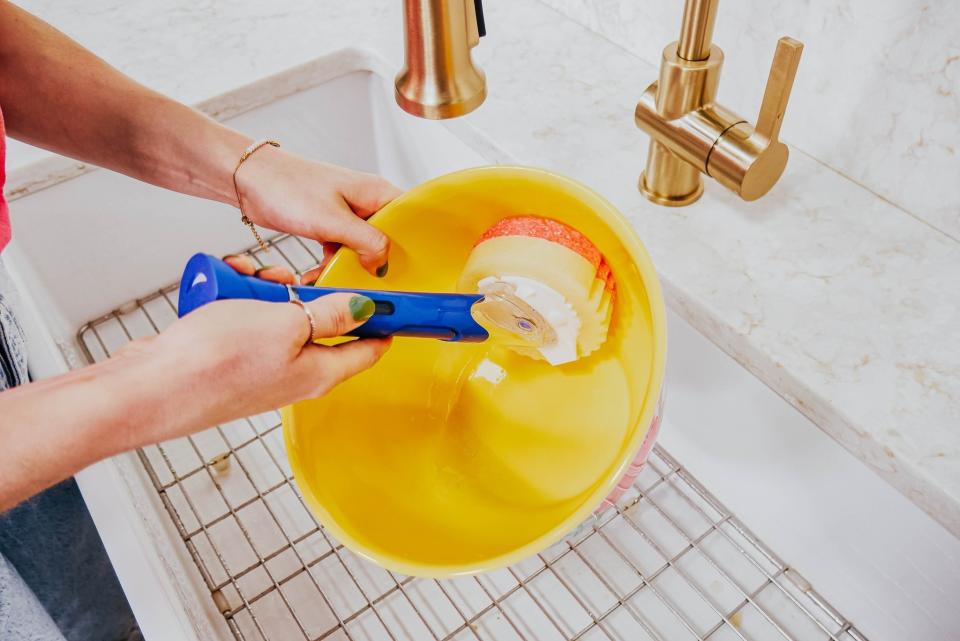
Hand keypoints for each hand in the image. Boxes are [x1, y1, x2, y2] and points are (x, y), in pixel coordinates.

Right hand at [115, 276, 389, 446]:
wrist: (151, 387)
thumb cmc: (217, 361)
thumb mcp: (286, 325)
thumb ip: (329, 316)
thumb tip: (365, 310)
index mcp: (320, 373)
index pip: (369, 349)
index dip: (386, 322)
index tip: (398, 299)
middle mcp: (296, 374)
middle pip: (321, 323)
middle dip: (307, 292)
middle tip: (284, 278)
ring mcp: (263, 367)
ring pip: (281, 316)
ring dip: (266, 290)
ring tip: (244, 280)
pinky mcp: (233, 358)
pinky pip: (249, 320)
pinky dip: (239, 299)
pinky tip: (224, 287)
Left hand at [234, 146, 401, 280]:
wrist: (248, 180)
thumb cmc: (287, 186)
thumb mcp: (332, 220)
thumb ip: (365, 241)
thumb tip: (383, 263)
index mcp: (376, 193)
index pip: (409, 222)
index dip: (410, 247)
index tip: (403, 272)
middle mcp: (366, 203)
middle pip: (386, 240)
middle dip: (374, 264)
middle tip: (362, 281)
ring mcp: (347, 214)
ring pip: (361, 249)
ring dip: (346, 268)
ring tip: (329, 277)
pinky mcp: (329, 225)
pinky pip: (341, 251)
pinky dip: (330, 265)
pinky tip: (316, 274)